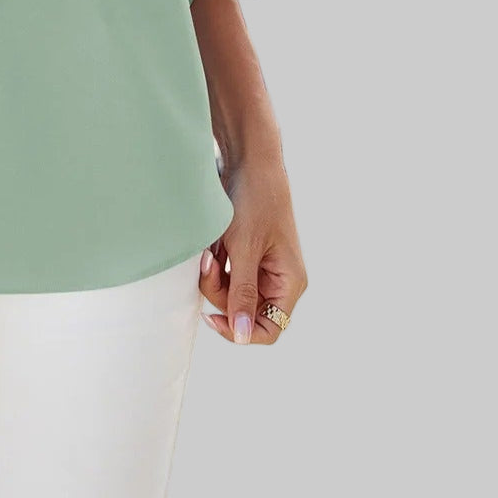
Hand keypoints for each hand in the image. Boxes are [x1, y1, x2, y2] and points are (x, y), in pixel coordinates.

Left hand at [199, 158, 306, 344]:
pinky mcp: (244, 254)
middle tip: (208, 263)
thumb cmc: (255, 201)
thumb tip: (240, 335)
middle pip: (243, 310)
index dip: (240, 330)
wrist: (248, 162)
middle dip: (220, 291)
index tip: (212, 316)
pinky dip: (214, 263)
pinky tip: (211, 245)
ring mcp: (260, 267)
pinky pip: (224, 273)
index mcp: (289, 283)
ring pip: (229, 292)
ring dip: (214, 275)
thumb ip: (241, 292)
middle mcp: (277, 279)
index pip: (269, 329)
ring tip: (209, 249)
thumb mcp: (245, 248)